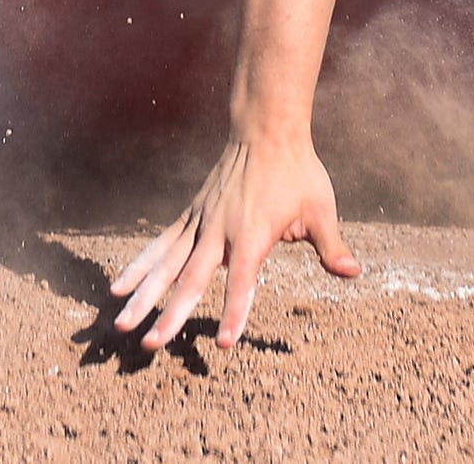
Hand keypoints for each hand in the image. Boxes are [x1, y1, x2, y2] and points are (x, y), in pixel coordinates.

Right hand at [109, 133, 360, 349]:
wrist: (267, 129)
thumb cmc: (298, 171)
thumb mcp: (321, 208)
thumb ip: (331, 246)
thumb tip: (354, 273)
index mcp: (253, 234)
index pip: (242, 281)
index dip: (233, 311)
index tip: (223, 343)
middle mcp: (220, 231)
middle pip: (193, 279)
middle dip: (172, 313)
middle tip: (153, 344)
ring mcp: (201, 222)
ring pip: (167, 265)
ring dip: (144, 296)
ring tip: (121, 325)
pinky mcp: (191, 215)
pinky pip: (161, 245)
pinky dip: (139, 266)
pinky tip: (119, 288)